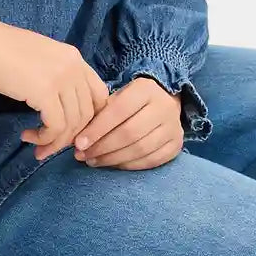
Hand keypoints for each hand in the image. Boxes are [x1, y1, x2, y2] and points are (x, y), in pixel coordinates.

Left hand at [66, 77, 183, 169]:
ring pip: (140, 149)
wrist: (164, 100)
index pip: (118, 111)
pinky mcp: (176, 145)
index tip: (78, 143)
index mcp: (146, 90)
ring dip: (112, 159)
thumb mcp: (118, 96)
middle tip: (82, 155)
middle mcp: (164, 107)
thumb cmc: (132, 100)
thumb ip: (101, 112)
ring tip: (93, 161)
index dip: (97, 130)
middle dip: (102, 147)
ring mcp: (173, 128)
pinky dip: (128, 165)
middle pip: (129, 133)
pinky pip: (150, 161)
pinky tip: (113, 164)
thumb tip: (78, 139)